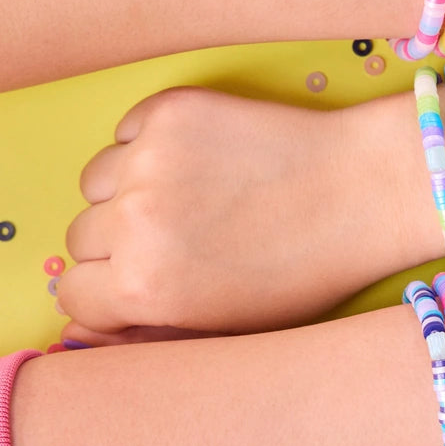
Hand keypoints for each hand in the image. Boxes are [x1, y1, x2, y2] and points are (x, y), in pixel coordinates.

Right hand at [58, 87, 409, 339]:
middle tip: (183, 242)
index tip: (140, 285)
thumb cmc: (309, 269)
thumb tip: (79, 334)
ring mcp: (150, 159)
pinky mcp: (171, 111)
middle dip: (121, 245)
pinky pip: (126, 133)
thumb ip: (149, 333)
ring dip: (129, 192)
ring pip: (97, 183)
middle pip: (84, 238)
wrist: (366, 191)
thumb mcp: (232, 327)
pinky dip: (148, 147)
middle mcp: (135, 222)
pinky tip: (204, 161)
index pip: (76, 295)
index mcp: (145, 287)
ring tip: (196, 199)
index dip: (110, 294)